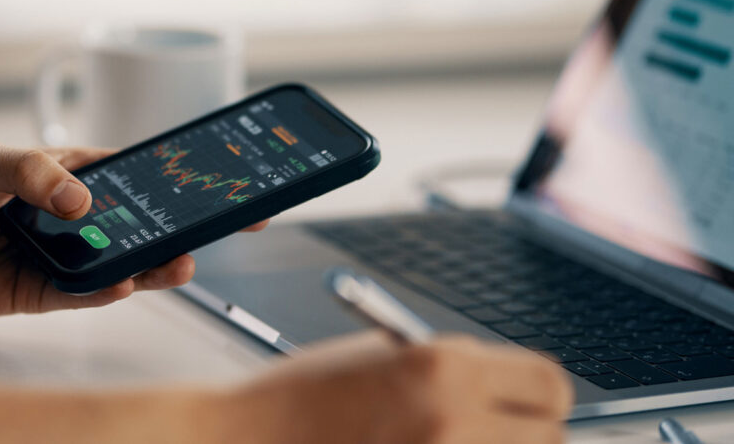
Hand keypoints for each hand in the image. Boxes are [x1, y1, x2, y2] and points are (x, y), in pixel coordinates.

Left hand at [0, 140, 267, 317]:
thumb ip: (32, 174)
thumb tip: (81, 201)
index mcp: (66, 173)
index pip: (133, 172)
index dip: (176, 176)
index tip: (220, 179)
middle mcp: (70, 216)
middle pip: (138, 221)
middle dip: (182, 224)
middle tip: (223, 225)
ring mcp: (59, 255)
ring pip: (119, 261)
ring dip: (152, 263)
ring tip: (180, 261)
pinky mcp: (40, 292)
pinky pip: (82, 294)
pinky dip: (106, 290)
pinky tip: (125, 282)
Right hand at [215, 331, 572, 443]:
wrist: (242, 443)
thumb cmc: (300, 398)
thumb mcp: (378, 357)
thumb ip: (448, 371)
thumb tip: (507, 392)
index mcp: (444, 366)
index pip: (551, 385)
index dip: (538, 396)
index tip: (521, 405)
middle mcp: (455, 420)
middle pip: (549, 438)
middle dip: (521, 435)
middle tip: (483, 434)